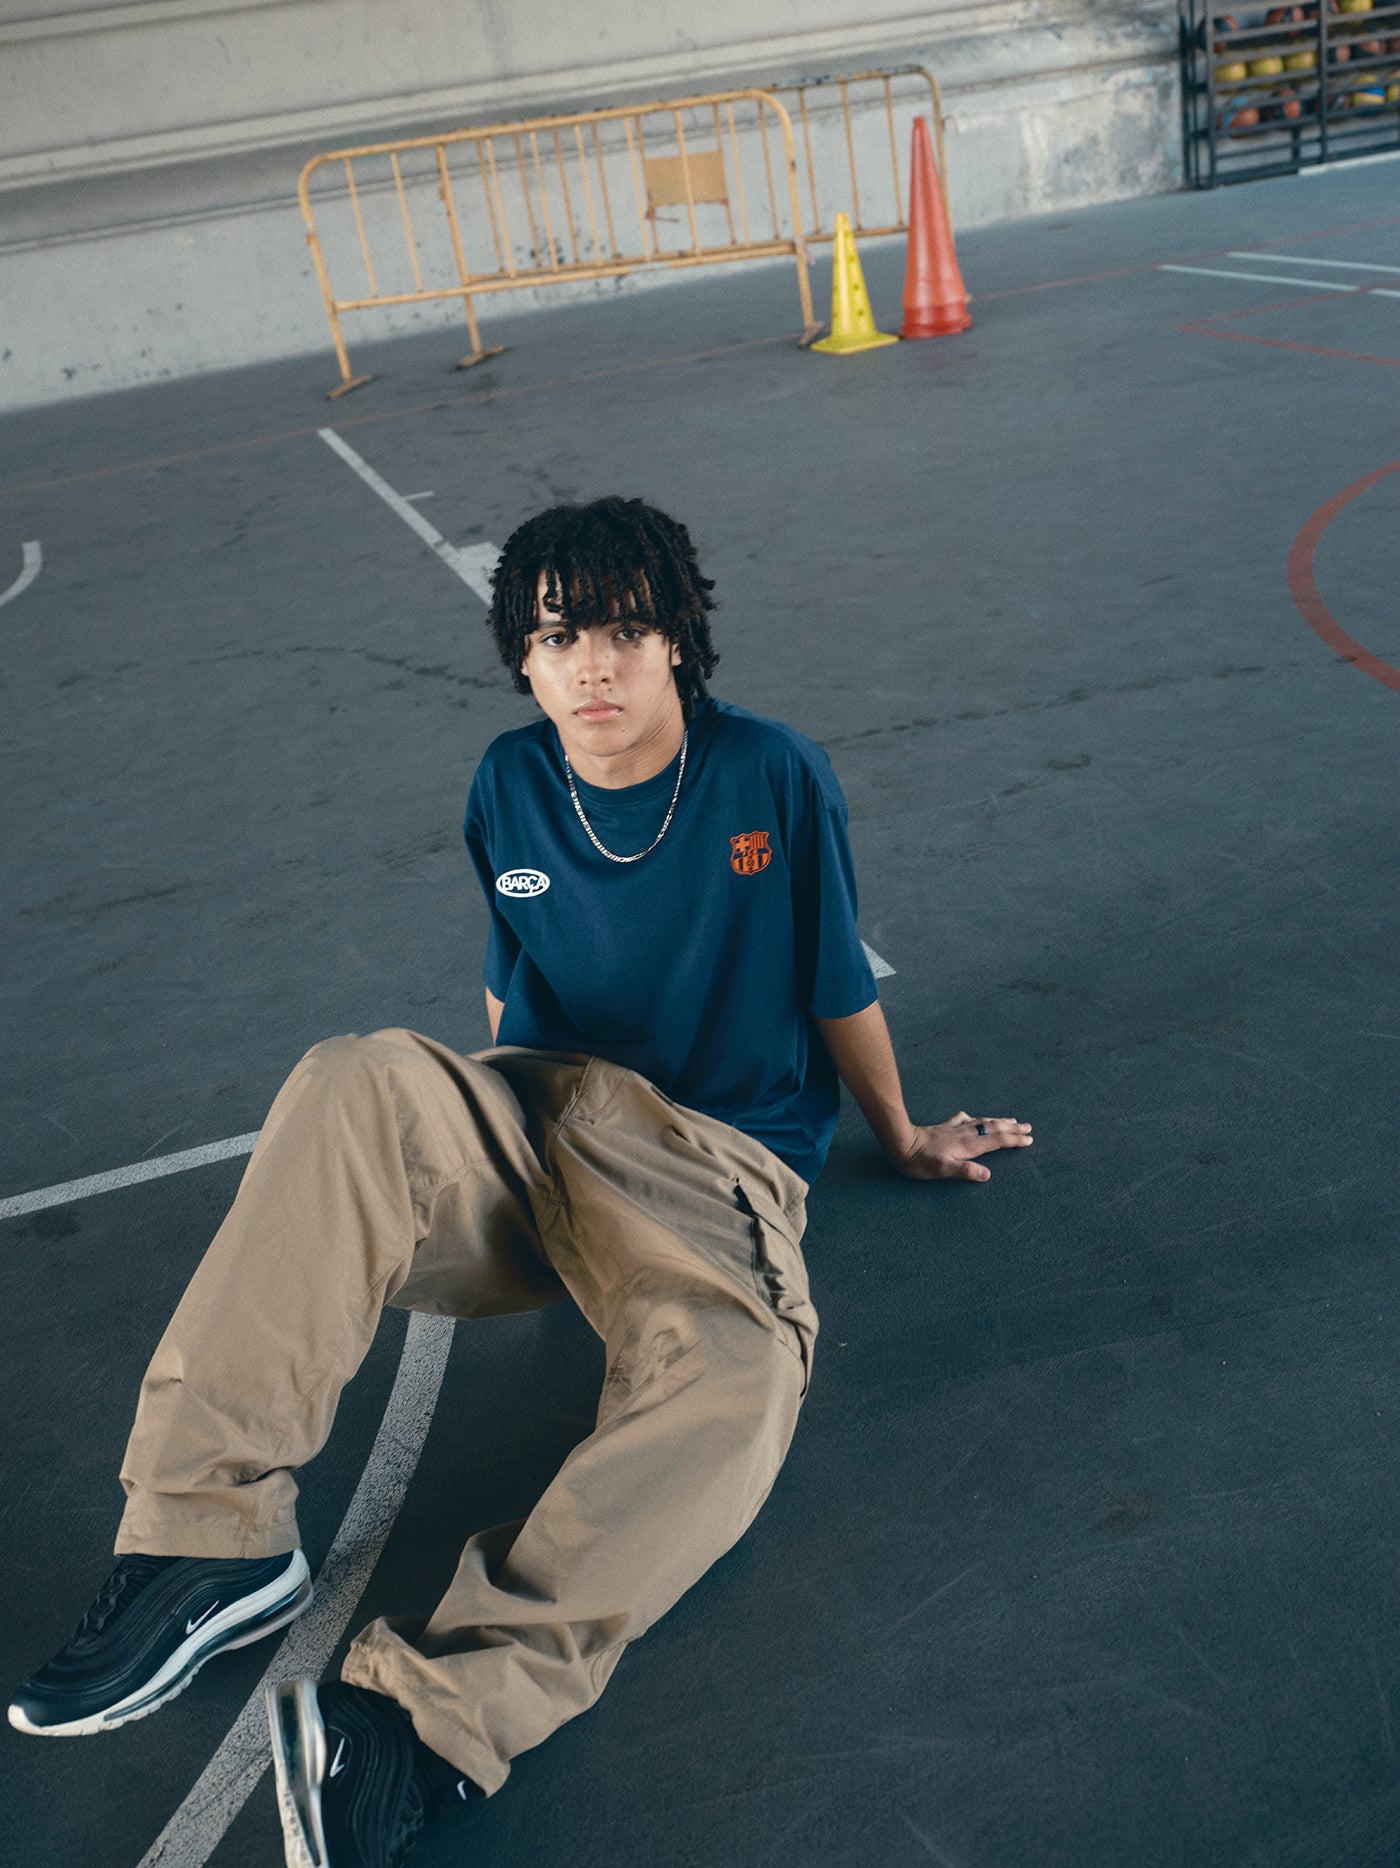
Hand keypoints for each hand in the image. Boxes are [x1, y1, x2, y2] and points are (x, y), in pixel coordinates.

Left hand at [892, 1110, 1032, 1182]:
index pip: (997, 1141)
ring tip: (1012, 1119)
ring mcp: (955, 1129)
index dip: (1014, 1140)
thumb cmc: (921, 1161)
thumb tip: (987, 1174)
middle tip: (1028, 1127)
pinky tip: (972, 1117)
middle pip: (994, 1129)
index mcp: (969, 1145)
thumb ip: (966, 1171)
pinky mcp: (945, 1127)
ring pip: (983, 1122)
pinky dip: (974, 1118)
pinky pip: (965, 1120)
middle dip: (1012, 1128)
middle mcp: (966, 1134)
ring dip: (999, 1121)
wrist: (901, 1143)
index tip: (1029, 1140)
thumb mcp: (943, 1170)